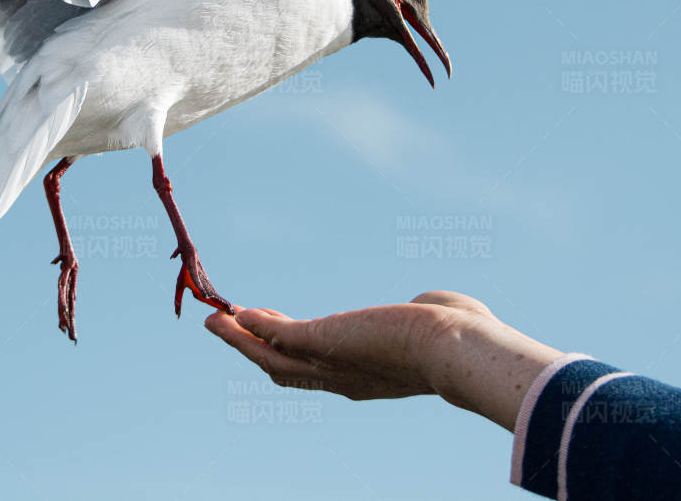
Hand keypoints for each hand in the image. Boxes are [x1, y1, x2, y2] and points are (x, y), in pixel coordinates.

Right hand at [205, 291, 563, 430]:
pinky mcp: (323, 343)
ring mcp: (331, 364)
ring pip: (271, 358)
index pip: (320, 370)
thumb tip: (430, 302)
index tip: (275, 332)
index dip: (293, 354)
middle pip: (285, 371)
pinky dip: (253, 328)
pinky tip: (236, 313)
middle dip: (254, 350)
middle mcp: (345, 379)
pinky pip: (277, 337)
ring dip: (240, 341)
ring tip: (216, 321)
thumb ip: (425, 312)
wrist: (459, 350)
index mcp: (370, 376)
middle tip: (228, 329)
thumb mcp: (436, 321)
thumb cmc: (464, 336)